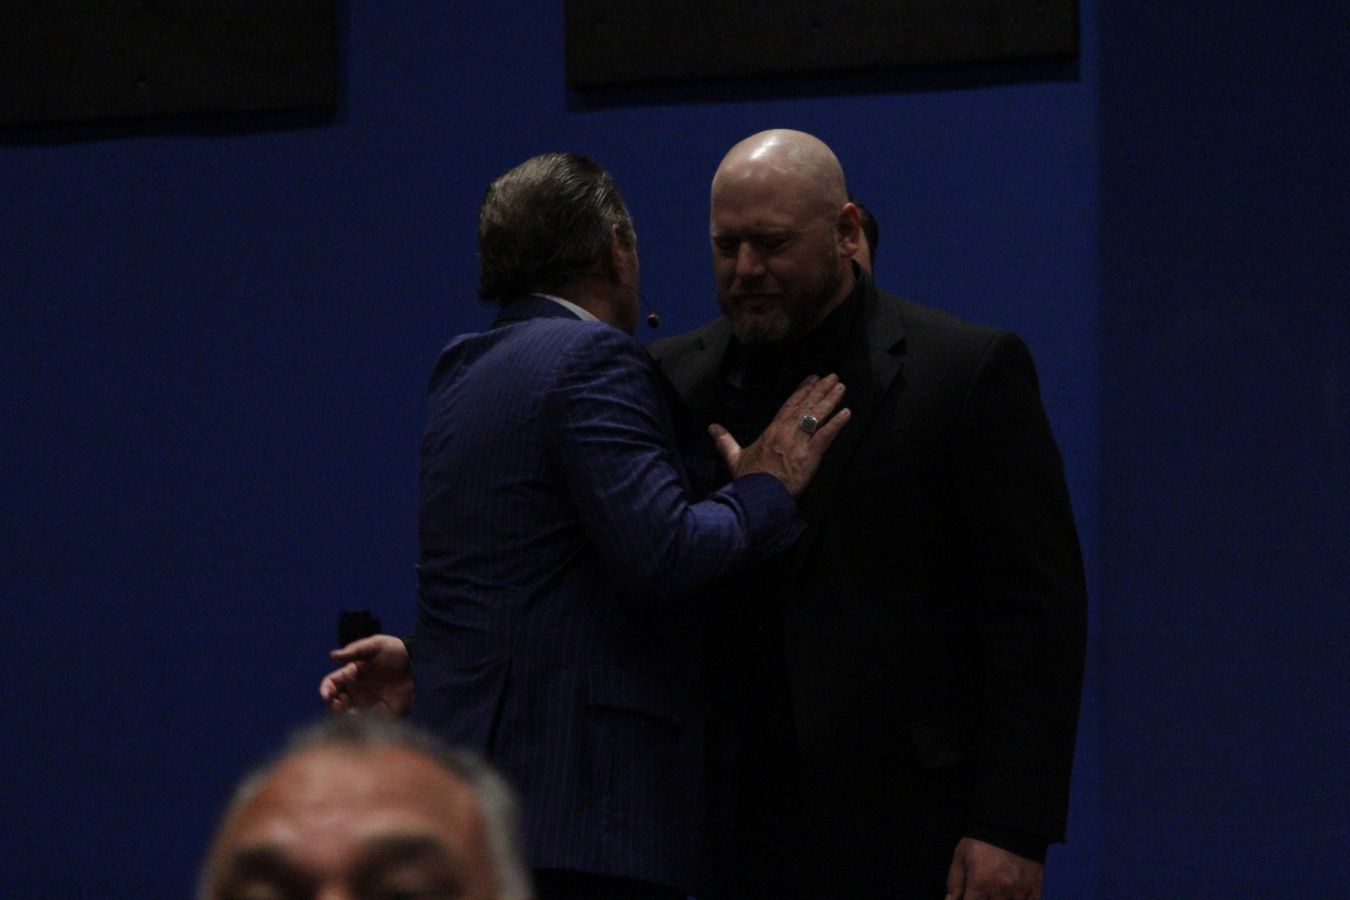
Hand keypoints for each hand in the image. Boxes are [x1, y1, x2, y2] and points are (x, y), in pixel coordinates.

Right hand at [319, 634, 412, 716]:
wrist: (420, 662)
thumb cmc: (396, 651)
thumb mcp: (376, 645)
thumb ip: (356, 650)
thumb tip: (333, 656)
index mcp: (351, 675)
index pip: (331, 684)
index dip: (325, 689)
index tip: (327, 694)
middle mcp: (356, 691)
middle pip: (335, 703)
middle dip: (332, 706)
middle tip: (341, 701)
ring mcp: (368, 704)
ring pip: (347, 716)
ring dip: (344, 716)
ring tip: (350, 711)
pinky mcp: (382, 714)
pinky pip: (367, 722)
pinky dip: (362, 722)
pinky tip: (365, 717)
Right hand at [709, 373, 849, 497]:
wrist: (758, 497)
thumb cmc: (748, 479)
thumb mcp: (734, 458)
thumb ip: (724, 440)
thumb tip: (711, 426)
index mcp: (771, 431)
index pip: (789, 405)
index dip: (802, 390)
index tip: (812, 378)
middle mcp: (786, 432)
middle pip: (806, 406)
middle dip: (820, 390)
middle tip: (833, 376)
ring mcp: (799, 443)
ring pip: (817, 416)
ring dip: (830, 400)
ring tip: (841, 387)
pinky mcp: (810, 456)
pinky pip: (825, 436)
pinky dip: (837, 424)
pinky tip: (847, 412)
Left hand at [945, 837, 1042, 899]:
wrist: (1010, 824)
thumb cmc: (981, 841)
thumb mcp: (961, 856)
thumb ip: (955, 881)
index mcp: (980, 883)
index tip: (972, 896)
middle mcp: (1000, 890)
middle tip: (986, 893)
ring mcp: (1020, 890)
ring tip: (999, 892)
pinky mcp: (1036, 887)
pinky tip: (1016, 897)